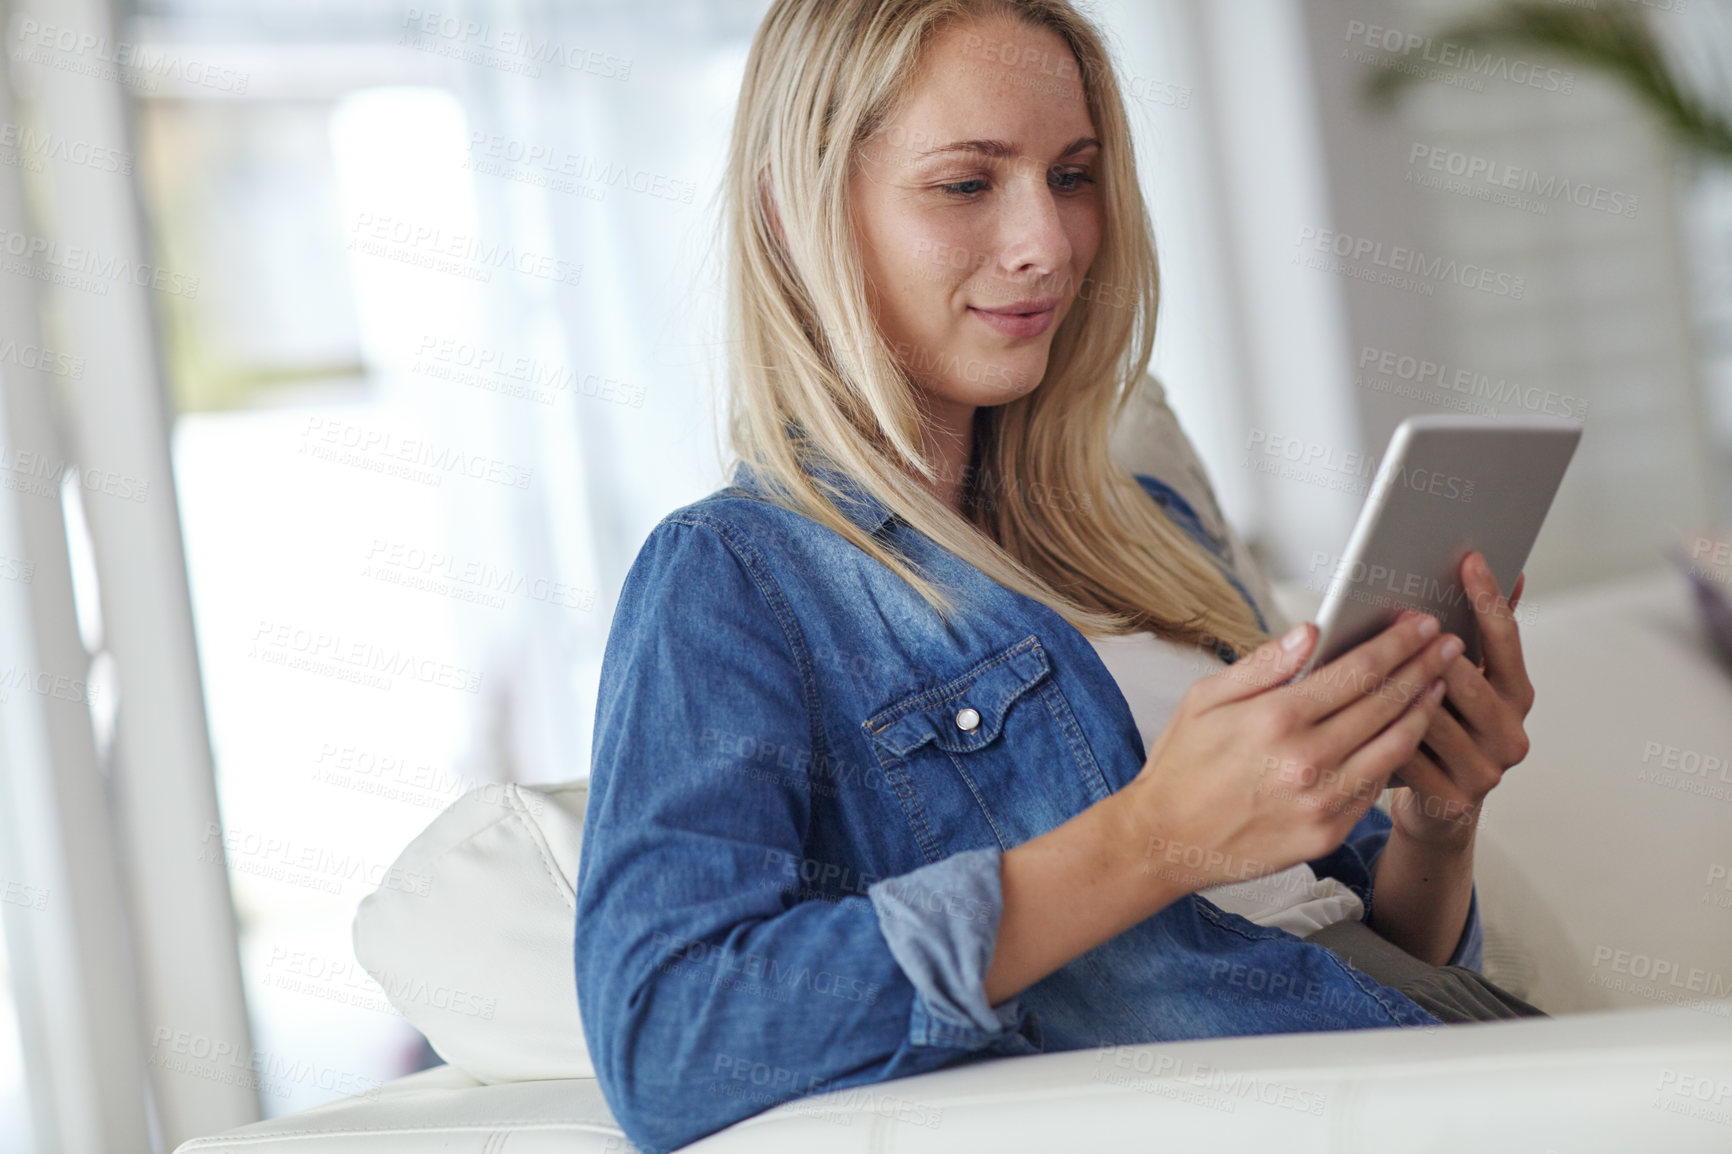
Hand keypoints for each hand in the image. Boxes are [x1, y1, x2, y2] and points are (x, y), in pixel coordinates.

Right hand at [1115, 612, 1456, 893]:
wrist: (1164, 840)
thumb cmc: (1182, 766)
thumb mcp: (1204, 699)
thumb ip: (1262, 664)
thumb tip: (1311, 632)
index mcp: (1275, 718)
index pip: (1357, 671)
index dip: (1397, 644)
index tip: (1421, 624)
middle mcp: (1305, 760)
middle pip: (1385, 704)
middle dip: (1423, 667)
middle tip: (1449, 644)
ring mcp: (1321, 801)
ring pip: (1393, 746)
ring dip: (1423, 711)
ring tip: (1440, 684)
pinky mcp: (1327, 833)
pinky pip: (1375, 788)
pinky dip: (1397, 756)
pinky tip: (1406, 733)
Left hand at [1386, 551, 1533, 847]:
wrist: (1439, 810)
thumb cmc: (1443, 733)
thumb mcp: (1465, 686)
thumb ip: (1479, 637)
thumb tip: (1508, 574)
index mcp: (1516, 696)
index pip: (1505, 640)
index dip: (1487, 598)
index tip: (1469, 559)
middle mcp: (1510, 732)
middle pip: (1468, 678)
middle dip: (1431, 646)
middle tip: (1401, 613)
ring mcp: (1485, 770)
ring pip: (1432, 717)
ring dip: (1397, 689)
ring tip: (1365, 661)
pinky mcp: (1452, 800)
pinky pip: (1406, 757)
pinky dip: (1378, 733)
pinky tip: (1350, 715)